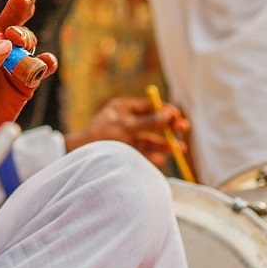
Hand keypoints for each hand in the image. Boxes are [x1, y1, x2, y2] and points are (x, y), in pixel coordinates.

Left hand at [65, 97, 190, 168]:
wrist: (83, 157)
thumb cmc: (101, 136)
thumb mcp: (126, 126)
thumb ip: (148, 122)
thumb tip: (169, 115)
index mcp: (123, 109)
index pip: (148, 106)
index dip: (164, 110)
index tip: (177, 116)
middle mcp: (126, 122)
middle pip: (153, 124)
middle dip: (169, 127)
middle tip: (183, 129)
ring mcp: (127, 138)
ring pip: (151, 140)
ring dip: (165, 144)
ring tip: (177, 149)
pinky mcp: (127, 153)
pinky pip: (144, 154)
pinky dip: (153, 157)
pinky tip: (159, 160)